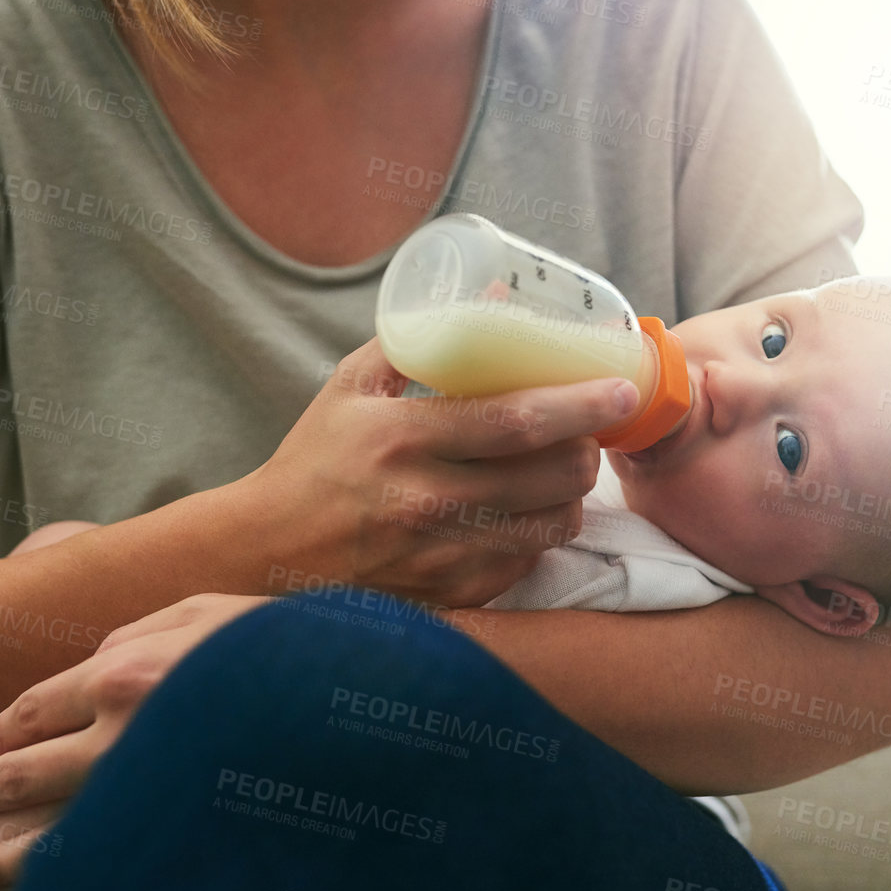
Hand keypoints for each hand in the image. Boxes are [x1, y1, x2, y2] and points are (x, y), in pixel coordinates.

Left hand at [0, 593, 269, 889]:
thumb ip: (135, 633)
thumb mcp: (199, 612)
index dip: (4, 730)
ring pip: (51, 828)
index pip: (36, 708)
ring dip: (2, 851)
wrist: (336, 687)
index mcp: (122, 673)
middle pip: (27, 769)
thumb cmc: (269, 642)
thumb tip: (91, 661)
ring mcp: (145, 786)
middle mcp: (121, 732)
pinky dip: (61, 879)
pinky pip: (104, 857)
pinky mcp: (174, 824)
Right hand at [238, 338, 637, 607]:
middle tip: (588, 432)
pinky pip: (526, 562)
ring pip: (552, 524)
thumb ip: (420, 340)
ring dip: (571, 494)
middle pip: (552, 476)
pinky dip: (536, 533)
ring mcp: (442, 557)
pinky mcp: (451, 596)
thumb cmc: (316, 458)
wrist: (269, 550)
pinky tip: (520, 514)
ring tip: (559, 472)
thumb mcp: (353, 386)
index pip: (517, 421)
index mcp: (404, 440)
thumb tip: (494, 295)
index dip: (581, 404)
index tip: (621, 389)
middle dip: (587, 449)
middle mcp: (427, 502)